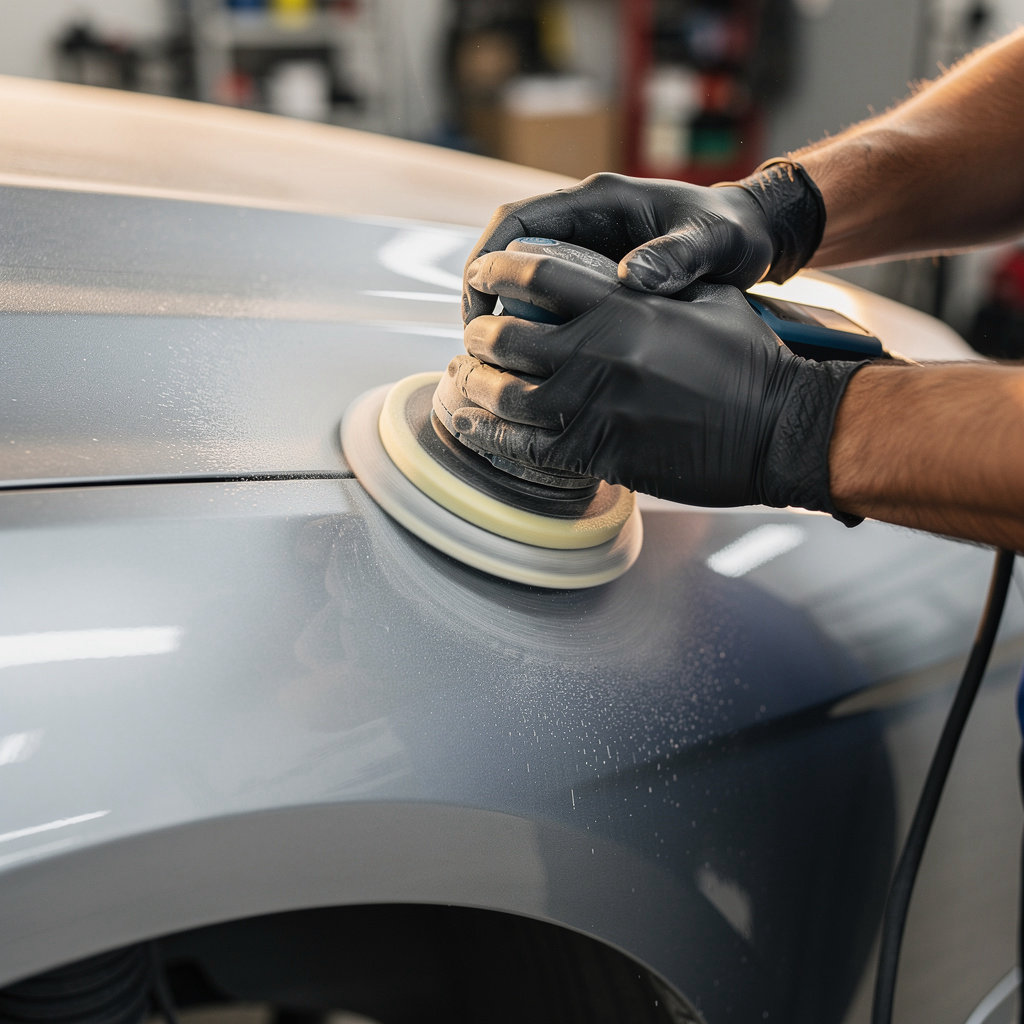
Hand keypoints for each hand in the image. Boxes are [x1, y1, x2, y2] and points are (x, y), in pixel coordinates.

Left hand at [450, 248, 862, 519]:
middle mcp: (599, 352)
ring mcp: (594, 406)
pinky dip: (491, 437)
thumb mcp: (708, 299)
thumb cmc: (749, 363)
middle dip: (480, 336)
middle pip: (508, 337)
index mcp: (624, 305)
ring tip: (465, 380)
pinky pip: (526, 447)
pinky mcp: (599, 452)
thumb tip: (622, 273)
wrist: (778, 429)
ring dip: (477, 387)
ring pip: (506, 396)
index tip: (481, 274)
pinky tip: (473, 427)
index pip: (537, 276)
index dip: (498, 271)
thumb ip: (656, 283)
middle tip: (473, 337)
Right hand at [461, 162, 824, 323]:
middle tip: (479, 344)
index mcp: (601, 201)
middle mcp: (587, 218)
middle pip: (510, 249)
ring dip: (506, 310)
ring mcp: (590, 244)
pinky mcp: (598, 270)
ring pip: (526, 273)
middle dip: (484, 292)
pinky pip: (551, 291)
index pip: (517, 221)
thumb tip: (628, 279)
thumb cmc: (733, 233)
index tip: (477, 308)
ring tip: (500, 358)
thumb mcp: (711, 243)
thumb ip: (674, 256)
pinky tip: (538, 357)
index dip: (485, 261)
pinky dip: (535, 320)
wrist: (755, 232)